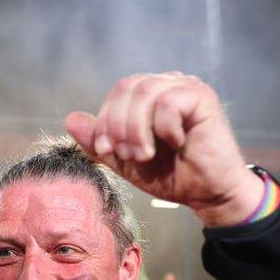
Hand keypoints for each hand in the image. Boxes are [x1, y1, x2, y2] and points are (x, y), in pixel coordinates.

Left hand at [65, 72, 261, 227]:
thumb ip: (99, 143)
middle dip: (118, 125)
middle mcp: (168, 85)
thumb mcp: (126, 162)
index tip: (105, 151)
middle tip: (127, 156)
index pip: (118, 92)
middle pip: (127, 87)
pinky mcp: (202, 97)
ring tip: (144, 155)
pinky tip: (175, 144)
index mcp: (150, 96)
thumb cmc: (172, 177)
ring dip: (136, 129)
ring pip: (145, 92)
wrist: (209, 195)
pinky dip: (163, 128)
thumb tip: (70, 119)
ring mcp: (186, 87)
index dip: (105, 120)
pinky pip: (169, 102)